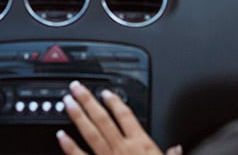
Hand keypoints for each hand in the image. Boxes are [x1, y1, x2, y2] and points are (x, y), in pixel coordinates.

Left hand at [58, 81, 181, 154]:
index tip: (106, 93)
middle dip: (89, 101)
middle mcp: (123, 148)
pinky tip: (60, 136)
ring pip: (91, 133)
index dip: (115, 102)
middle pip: (103, 119)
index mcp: (142, 145)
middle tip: (77, 88)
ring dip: (78, 117)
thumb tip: (177, 149)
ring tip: (67, 103)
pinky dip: (69, 147)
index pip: (126, 116)